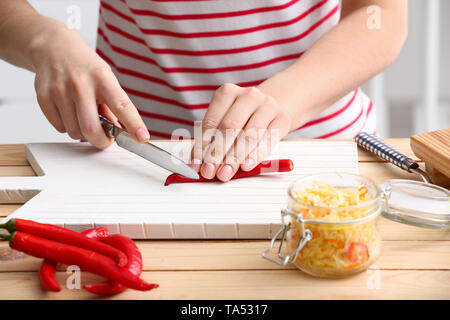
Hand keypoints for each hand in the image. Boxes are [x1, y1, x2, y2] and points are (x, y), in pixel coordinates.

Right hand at [31, 28, 148, 148]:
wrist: (53, 47)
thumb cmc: (84, 66)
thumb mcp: (106, 79)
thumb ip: (112, 105)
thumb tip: (117, 132)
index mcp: (102, 78)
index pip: (122, 106)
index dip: (134, 124)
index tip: (142, 137)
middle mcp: (81, 84)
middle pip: (91, 128)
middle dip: (101, 141)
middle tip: (105, 139)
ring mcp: (60, 91)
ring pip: (74, 131)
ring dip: (82, 132)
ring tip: (84, 116)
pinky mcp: (44, 97)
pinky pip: (60, 128)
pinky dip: (67, 126)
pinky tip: (69, 112)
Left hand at [192, 83, 291, 181]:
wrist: (273, 107)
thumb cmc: (243, 117)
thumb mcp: (224, 121)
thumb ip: (212, 140)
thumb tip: (199, 164)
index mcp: (227, 92)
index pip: (211, 122)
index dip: (202, 145)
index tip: (197, 164)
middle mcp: (248, 95)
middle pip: (230, 127)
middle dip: (218, 153)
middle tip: (210, 171)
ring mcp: (267, 105)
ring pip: (249, 135)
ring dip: (235, 157)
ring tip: (226, 173)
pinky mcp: (282, 118)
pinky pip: (268, 139)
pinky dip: (256, 155)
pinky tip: (246, 165)